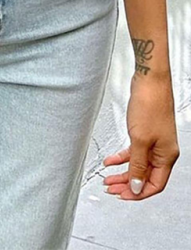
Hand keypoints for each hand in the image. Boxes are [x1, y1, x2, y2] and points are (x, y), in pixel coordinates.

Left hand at [102, 72, 179, 199]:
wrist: (149, 80)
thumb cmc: (150, 105)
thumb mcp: (140, 140)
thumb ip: (137, 165)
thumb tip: (136, 186)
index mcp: (167, 156)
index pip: (155, 185)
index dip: (139, 193)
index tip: (123, 196)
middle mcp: (162, 151)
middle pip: (145, 176)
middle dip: (127, 184)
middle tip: (111, 188)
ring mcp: (154, 142)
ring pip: (138, 164)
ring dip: (122, 172)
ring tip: (108, 179)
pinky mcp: (145, 132)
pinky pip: (134, 151)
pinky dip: (122, 157)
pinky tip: (110, 161)